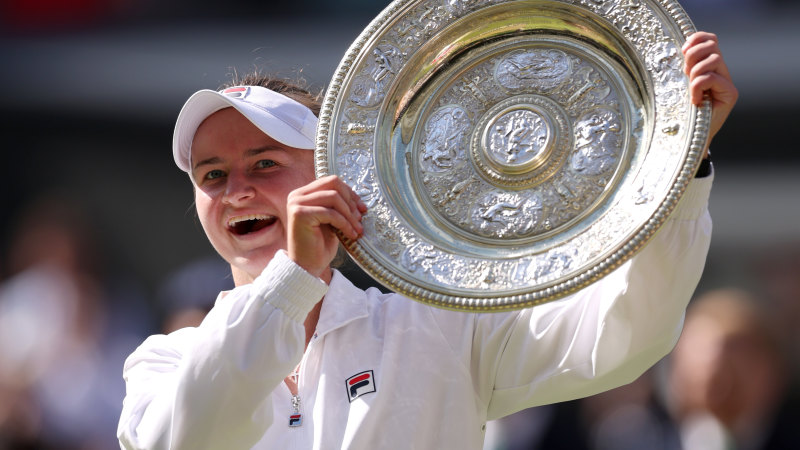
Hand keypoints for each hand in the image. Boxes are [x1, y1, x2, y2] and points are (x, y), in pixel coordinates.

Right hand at [286, 175, 366, 279]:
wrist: (306, 267)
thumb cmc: (319, 245)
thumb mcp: (331, 220)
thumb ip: (338, 205)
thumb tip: (358, 198)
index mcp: (303, 194)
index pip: (331, 182)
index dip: (350, 193)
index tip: (362, 208)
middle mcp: (297, 195)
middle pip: (333, 184)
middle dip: (351, 201)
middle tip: (360, 218)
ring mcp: (296, 203)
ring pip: (334, 197)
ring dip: (349, 214)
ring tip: (357, 229)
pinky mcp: (300, 214)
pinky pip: (331, 213)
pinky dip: (345, 223)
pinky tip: (351, 234)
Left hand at [683, 31, 738, 155]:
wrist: (690, 138)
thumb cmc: (682, 113)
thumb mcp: (680, 85)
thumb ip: (684, 68)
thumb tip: (681, 49)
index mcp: (709, 67)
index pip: (711, 40)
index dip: (697, 39)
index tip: (683, 50)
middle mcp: (721, 72)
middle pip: (713, 46)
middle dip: (694, 55)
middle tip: (685, 72)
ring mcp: (728, 83)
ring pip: (714, 59)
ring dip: (695, 72)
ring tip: (691, 88)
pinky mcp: (730, 94)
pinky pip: (711, 78)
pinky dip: (698, 86)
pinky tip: (695, 100)